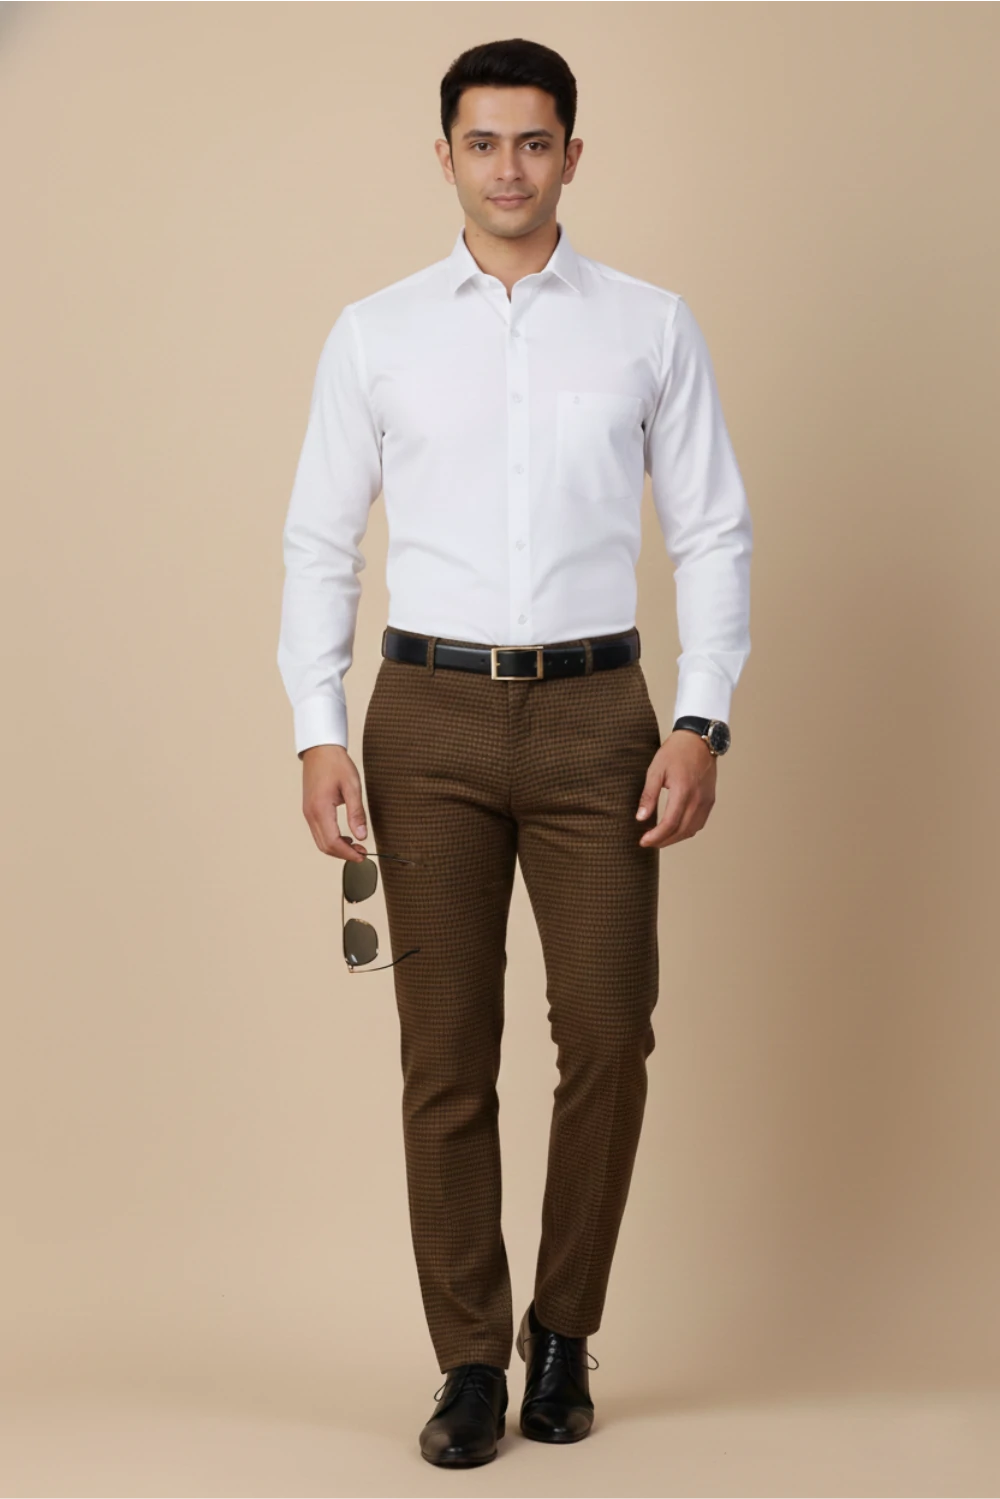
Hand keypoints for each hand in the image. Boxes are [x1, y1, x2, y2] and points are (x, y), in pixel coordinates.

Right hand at [300, 744, 368, 861]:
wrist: (320, 749)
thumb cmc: (336, 764)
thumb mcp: (352, 786)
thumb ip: (356, 813)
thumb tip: (362, 836)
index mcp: (320, 809)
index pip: (332, 842)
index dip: (348, 853)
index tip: (362, 856)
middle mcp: (310, 814)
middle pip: (324, 846)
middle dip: (343, 854)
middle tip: (362, 854)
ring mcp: (308, 812)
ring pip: (320, 841)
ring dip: (337, 848)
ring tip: (356, 846)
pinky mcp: (309, 810)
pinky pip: (318, 832)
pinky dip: (331, 839)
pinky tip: (345, 837)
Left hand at [635, 730, 717, 848]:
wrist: (699, 740)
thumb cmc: (676, 752)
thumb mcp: (656, 770)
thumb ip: (648, 795)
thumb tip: (640, 817)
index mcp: (683, 791)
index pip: (670, 824)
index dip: (656, 837)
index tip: (643, 841)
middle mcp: (698, 799)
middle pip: (681, 831)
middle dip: (663, 841)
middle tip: (648, 842)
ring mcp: (706, 801)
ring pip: (692, 830)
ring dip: (675, 838)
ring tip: (659, 838)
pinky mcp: (710, 800)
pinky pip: (699, 823)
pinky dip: (686, 830)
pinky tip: (675, 829)